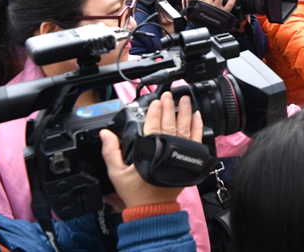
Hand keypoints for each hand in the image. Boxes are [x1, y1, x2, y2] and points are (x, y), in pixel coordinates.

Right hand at [100, 92, 202, 208]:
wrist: (153, 208)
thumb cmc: (137, 192)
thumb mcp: (117, 173)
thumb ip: (110, 151)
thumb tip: (105, 134)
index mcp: (149, 150)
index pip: (152, 125)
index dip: (154, 111)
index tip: (155, 101)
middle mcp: (167, 149)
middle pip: (169, 123)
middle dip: (169, 107)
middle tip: (169, 95)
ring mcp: (180, 153)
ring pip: (185, 128)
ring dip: (185, 112)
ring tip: (185, 100)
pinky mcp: (189, 159)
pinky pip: (196, 139)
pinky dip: (198, 127)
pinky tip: (198, 116)